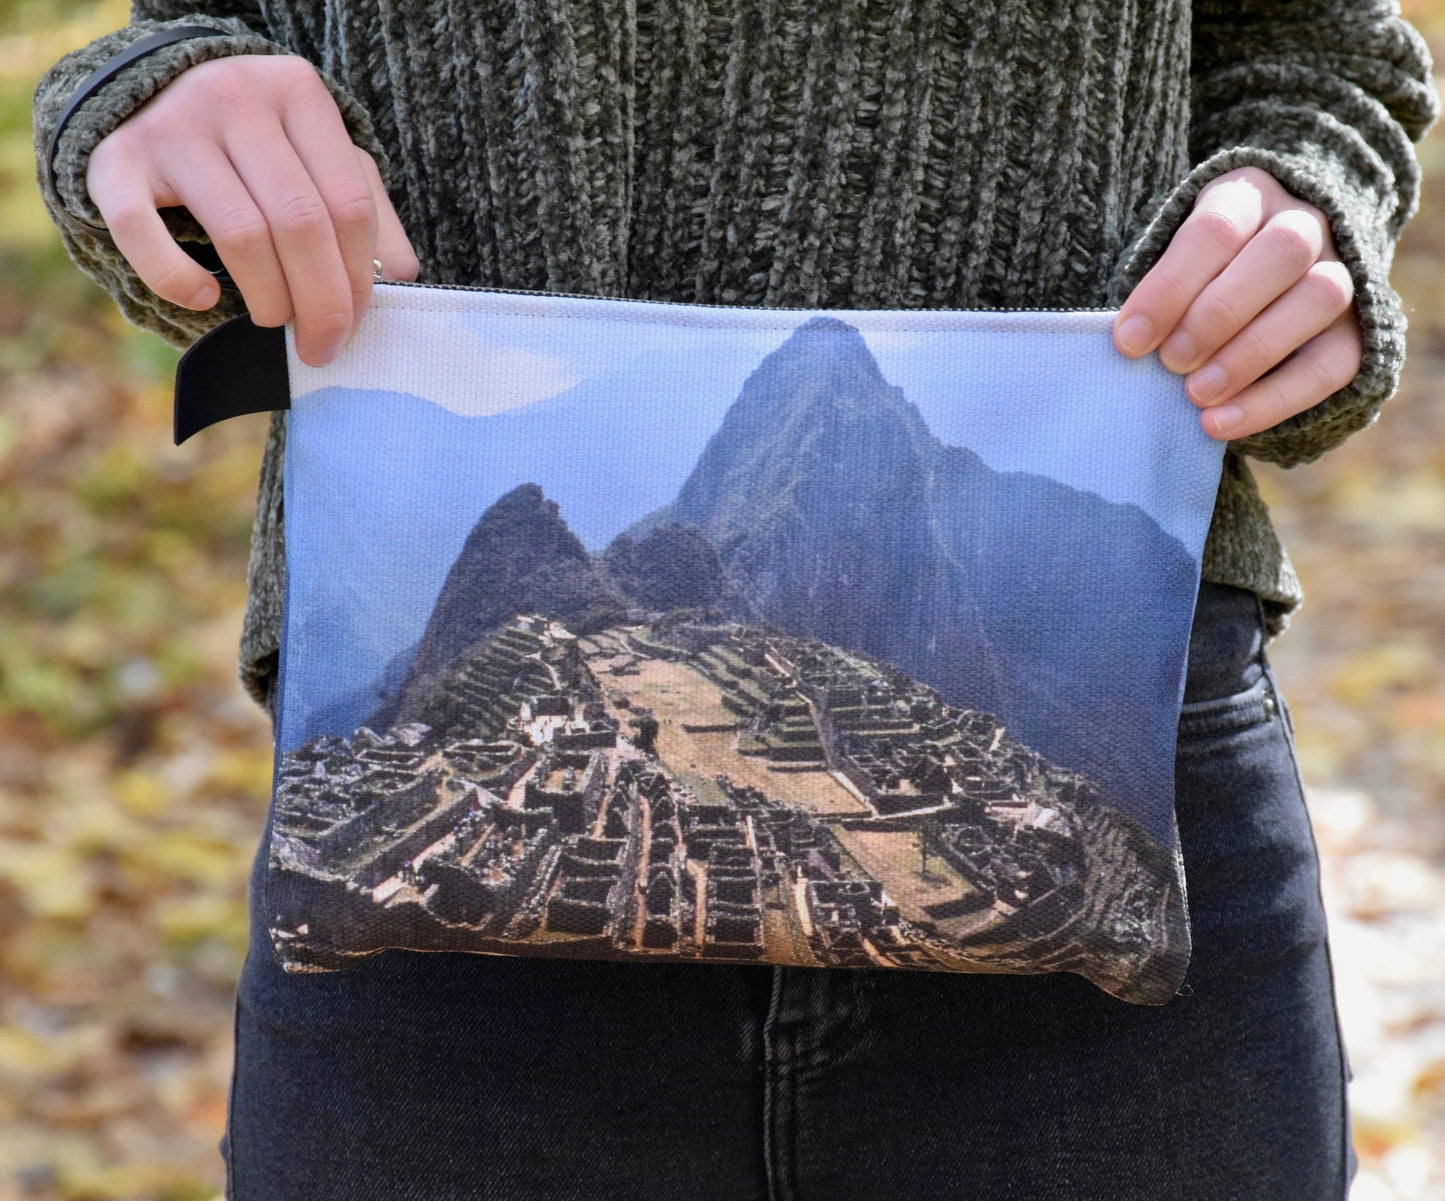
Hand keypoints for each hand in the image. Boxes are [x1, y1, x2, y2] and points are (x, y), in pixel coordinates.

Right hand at [85, 53, 419, 365]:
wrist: (150, 94)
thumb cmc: (258, 146)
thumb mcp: (320, 160)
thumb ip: (367, 211)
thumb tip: (403, 278)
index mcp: (297, 93)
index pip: (349, 205)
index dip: (360, 279)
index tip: (354, 325)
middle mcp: (235, 98)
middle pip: (301, 223)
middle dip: (321, 303)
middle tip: (321, 346)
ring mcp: (172, 126)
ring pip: (242, 234)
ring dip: (268, 297)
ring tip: (273, 318)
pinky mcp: (114, 160)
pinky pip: (143, 232)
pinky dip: (177, 279)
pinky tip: (204, 298)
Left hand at [1112, 166, 1362, 440]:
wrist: (1255, 297)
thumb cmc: (1188, 285)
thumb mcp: (1166, 271)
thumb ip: (1156, 298)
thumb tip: (1132, 343)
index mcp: (1247, 197)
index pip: (1216, 228)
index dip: (1170, 287)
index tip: (1129, 340)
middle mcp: (1304, 224)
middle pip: (1282, 252)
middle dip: (1217, 315)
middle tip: (1171, 362)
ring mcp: (1341, 273)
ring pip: (1320, 298)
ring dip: (1251, 353)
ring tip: (1196, 394)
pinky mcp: (1357, 331)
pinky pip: (1332, 364)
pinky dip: (1274, 400)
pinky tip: (1221, 423)